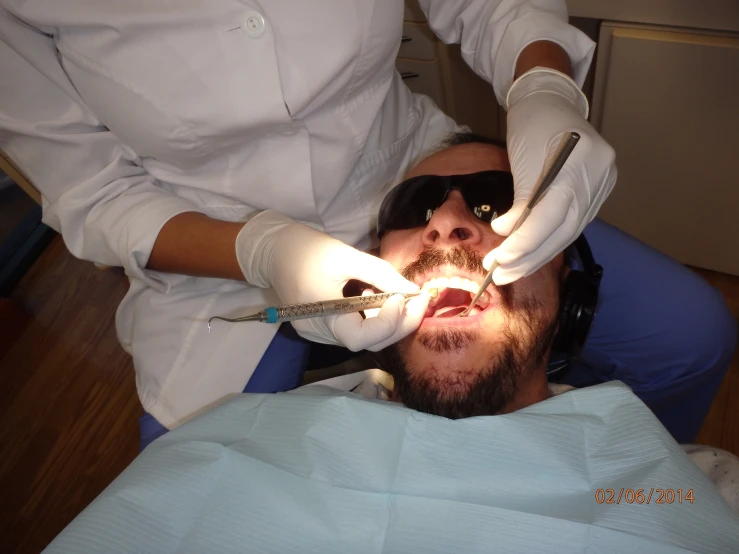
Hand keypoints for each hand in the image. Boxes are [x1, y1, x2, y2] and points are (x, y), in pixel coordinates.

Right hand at [235, 211, 430, 350]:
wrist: (272, 250)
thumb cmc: (306, 249)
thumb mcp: (346, 255)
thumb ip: (382, 275)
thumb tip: (413, 291)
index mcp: (322, 316)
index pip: (362, 338)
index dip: (390, 322)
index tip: (404, 296)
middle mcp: (320, 333)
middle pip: (368, 342)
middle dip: (400, 322)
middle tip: (419, 298)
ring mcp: (319, 334)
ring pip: (364, 338)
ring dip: (387, 320)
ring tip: (392, 294)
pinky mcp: (321, 329)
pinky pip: (354, 330)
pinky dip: (371, 318)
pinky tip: (371, 296)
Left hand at [484, 67, 616, 284]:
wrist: (551, 99)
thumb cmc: (532, 123)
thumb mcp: (521, 157)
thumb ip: (521, 197)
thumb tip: (508, 232)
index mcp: (582, 160)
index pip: (554, 213)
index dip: (526, 240)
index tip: (501, 257)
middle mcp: (600, 174)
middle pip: (565, 229)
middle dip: (530, 256)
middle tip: (501, 273)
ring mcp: (604, 183)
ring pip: (570, 232)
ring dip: (538, 255)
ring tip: (510, 270)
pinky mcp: (599, 190)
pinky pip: (573, 223)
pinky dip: (550, 240)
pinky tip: (530, 255)